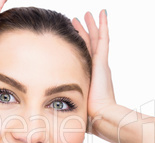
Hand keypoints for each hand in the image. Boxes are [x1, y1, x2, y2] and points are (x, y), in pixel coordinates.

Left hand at [72, 10, 116, 128]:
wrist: (100, 117)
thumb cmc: (87, 116)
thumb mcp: (73, 104)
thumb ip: (65, 102)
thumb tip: (50, 107)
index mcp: (89, 76)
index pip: (82, 56)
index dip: (77, 44)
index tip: (71, 35)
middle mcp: (96, 69)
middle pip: (89, 44)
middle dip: (83, 32)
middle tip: (77, 20)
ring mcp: (101, 65)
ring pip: (96, 40)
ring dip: (92, 26)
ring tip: (87, 14)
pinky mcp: (103, 63)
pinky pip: (103, 40)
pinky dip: (103, 27)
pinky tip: (102, 15)